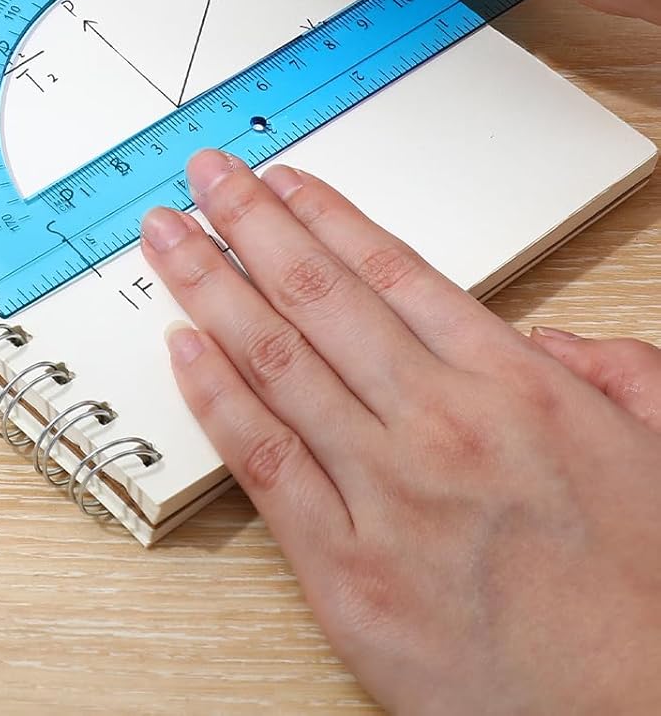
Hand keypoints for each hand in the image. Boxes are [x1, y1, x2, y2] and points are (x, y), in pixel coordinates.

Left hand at [140, 150, 660, 715]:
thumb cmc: (655, 603)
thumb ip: (615, 374)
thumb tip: (552, 337)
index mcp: (514, 388)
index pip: (392, 272)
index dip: (324, 217)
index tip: (279, 182)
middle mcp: (440, 425)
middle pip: (318, 296)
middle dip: (250, 222)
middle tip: (203, 175)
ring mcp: (387, 495)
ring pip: (275, 361)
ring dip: (210, 286)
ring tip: (167, 237)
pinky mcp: (348, 572)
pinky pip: (264, 463)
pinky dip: (214, 397)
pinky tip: (180, 346)